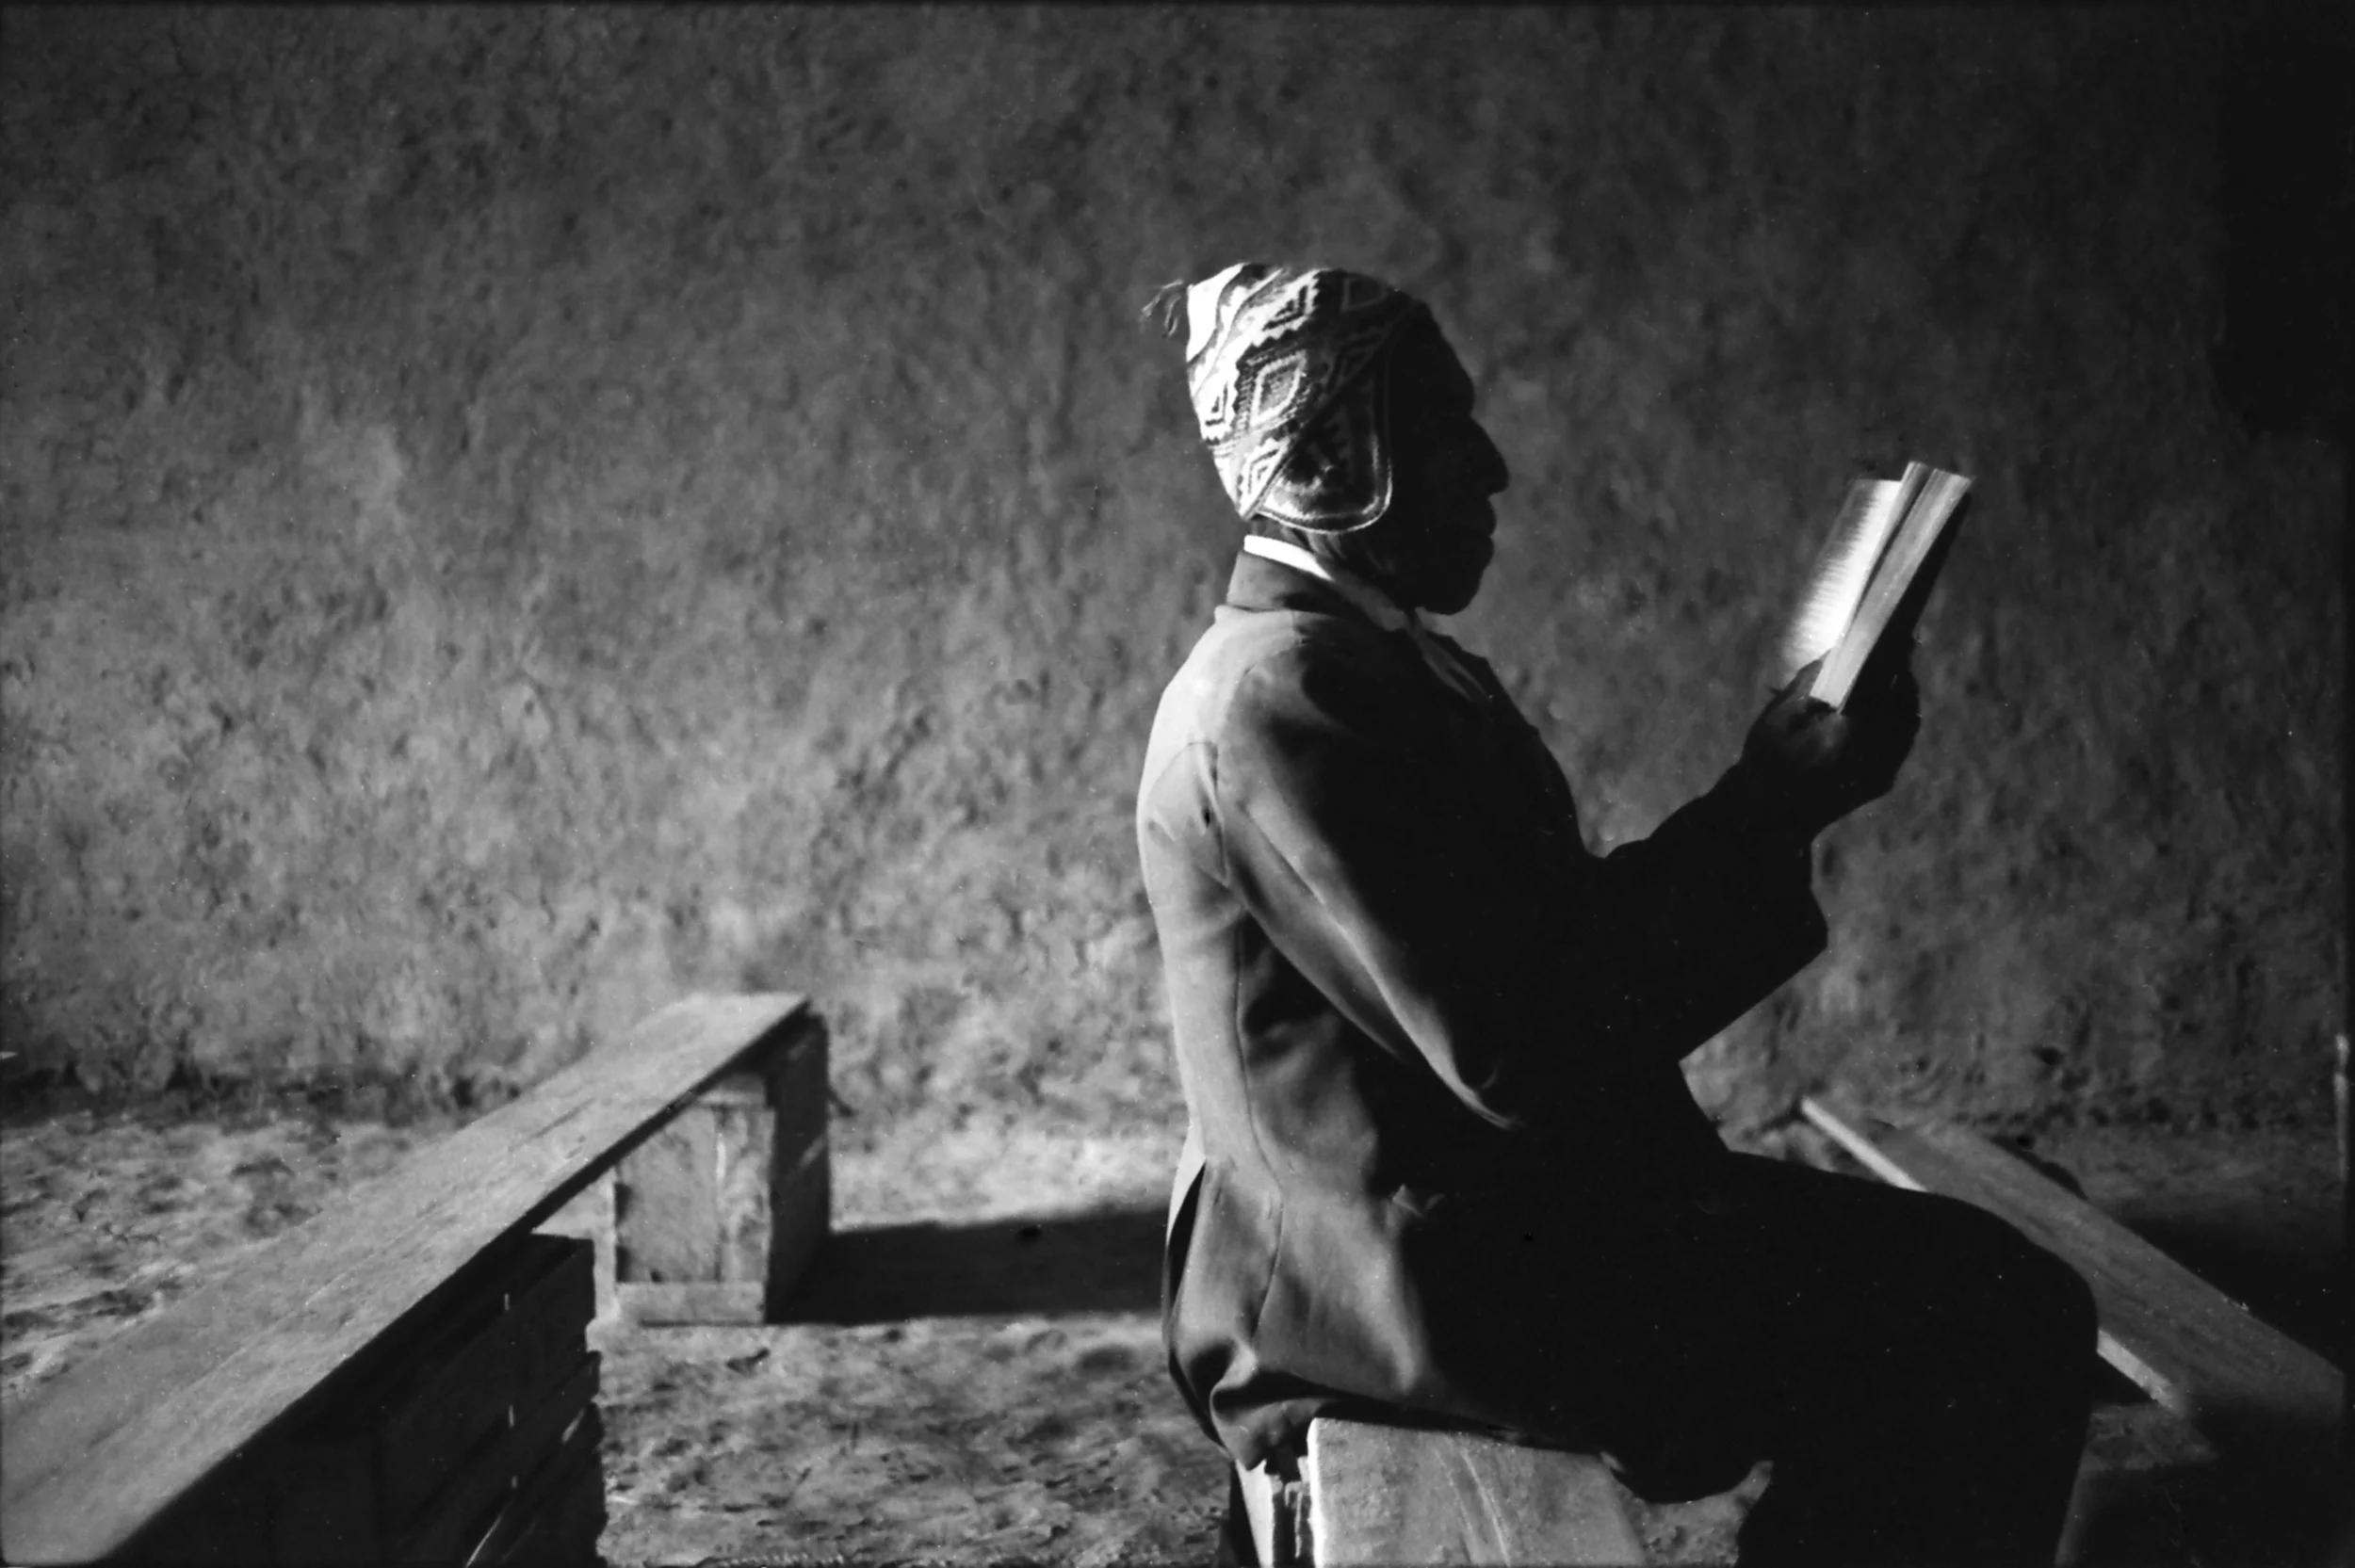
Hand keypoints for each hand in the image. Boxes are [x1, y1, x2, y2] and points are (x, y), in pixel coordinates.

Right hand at [1735, 656, 1919, 837]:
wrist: (1765, 817)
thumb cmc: (1767, 760)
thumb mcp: (1783, 712)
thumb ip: (1816, 676)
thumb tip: (1844, 647)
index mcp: (1851, 732)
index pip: (1888, 684)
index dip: (1896, 656)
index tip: (1899, 634)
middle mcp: (1876, 754)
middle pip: (1904, 702)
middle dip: (1901, 675)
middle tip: (1899, 649)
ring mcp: (1883, 772)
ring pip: (1907, 724)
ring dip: (1902, 697)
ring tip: (1894, 673)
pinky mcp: (1882, 782)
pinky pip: (1900, 743)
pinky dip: (1897, 720)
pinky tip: (1885, 705)